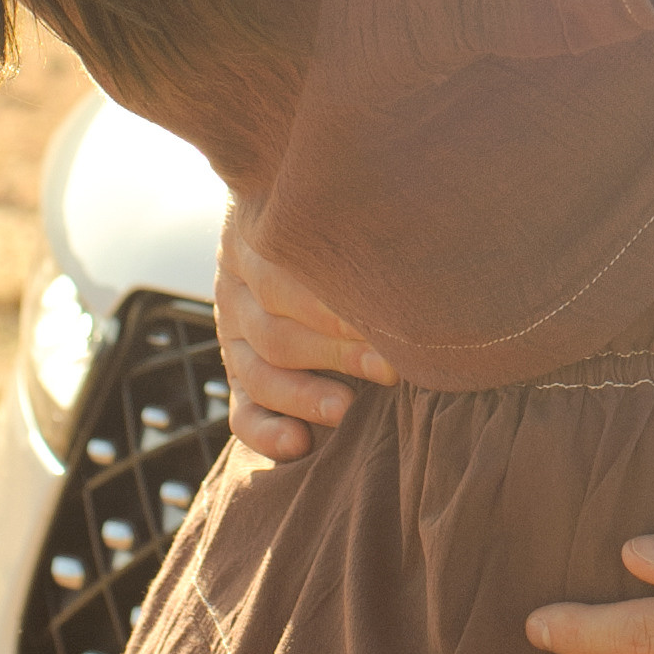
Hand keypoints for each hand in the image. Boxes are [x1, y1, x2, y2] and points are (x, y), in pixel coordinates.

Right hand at [213, 214, 393, 458]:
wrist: (307, 236)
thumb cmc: (348, 222)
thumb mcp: (341, 208)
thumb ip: (364, 217)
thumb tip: (419, 230)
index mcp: (259, 237)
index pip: (282, 273)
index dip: (333, 302)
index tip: (385, 317)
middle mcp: (238, 287)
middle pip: (275, 327)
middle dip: (336, 350)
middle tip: (389, 366)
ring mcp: (233, 335)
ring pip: (258, 372)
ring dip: (303, 395)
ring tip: (347, 410)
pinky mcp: (240, 377)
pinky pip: (243, 413)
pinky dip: (267, 433)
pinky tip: (299, 445)